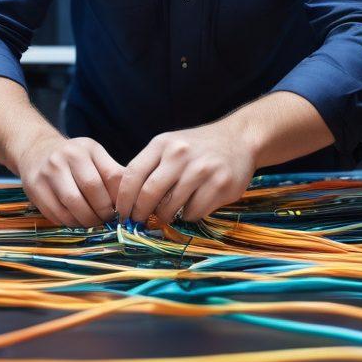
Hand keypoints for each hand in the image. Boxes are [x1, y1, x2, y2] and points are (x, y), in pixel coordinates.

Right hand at [15, 135, 123, 227]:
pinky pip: (56, 213)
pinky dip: (69, 222)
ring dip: (86, 220)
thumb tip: (132, 201)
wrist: (36, 151)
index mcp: (89, 148)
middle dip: (103, 211)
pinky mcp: (35, 188)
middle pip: (92, 189)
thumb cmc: (73, 159)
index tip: (122, 211)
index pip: (111, 175)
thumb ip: (112, 175)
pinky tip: (75, 221)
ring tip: (93, 222)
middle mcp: (67, 156)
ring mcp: (49, 171)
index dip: (120, 198)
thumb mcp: (94, 157)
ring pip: (73, 204)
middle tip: (107, 220)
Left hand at [116, 121, 255, 223]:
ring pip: (170, 208)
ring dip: (165, 217)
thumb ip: (149, 167)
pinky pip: (193, 213)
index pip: (132, 175)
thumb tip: (125, 201)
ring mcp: (202, 170)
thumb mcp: (170, 146)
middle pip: (148, 194)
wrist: (239, 139)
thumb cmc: (197, 147)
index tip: (122, 213)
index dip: (123, 199)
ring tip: (168, 213)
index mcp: (162, 144)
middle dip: (140, 213)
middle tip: (140, 222)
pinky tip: (192, 206)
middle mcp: (180, 154)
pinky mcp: (220, 185)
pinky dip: (188, 216)